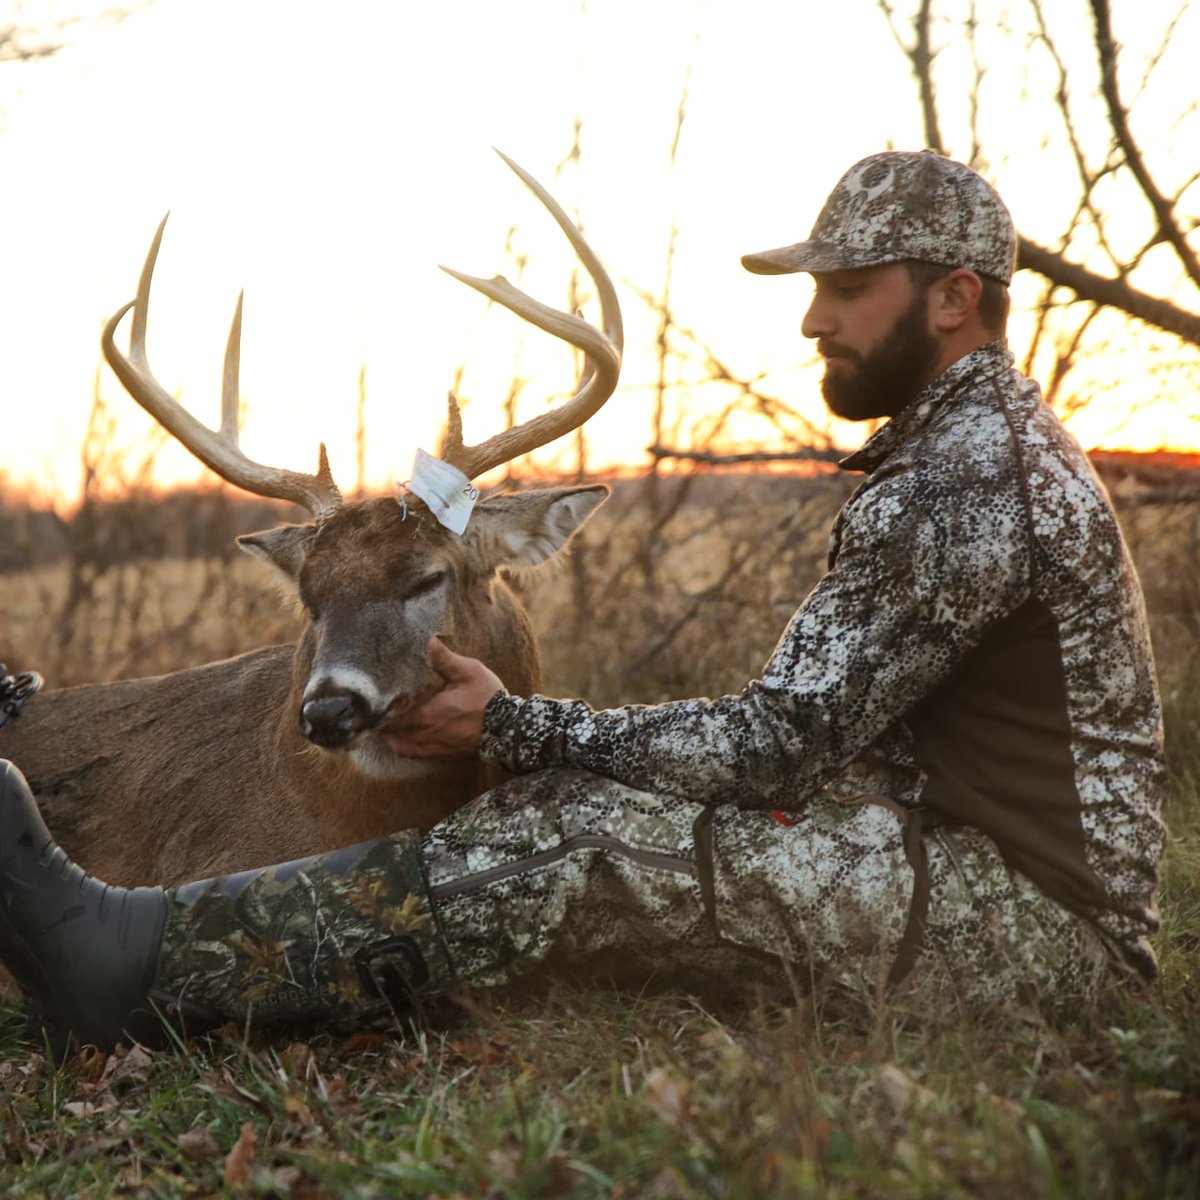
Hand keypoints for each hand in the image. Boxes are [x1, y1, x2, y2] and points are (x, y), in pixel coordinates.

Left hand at [384, 637, 503, 758]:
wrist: (507, 730)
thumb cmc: (488, 699)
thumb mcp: (469, 672)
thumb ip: (444, 659)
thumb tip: (427, 640)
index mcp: (427, 712)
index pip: (391, 711)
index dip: (378, 704)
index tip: (370, 695)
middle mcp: (423, 732)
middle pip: (389, 728)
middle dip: (380, 717)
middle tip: (372, 705)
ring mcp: (430, 746)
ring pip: (397, 742)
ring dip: (387, 732)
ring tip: (381, 719)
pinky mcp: (438, 754)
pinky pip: (410, 753)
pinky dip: (399, 745)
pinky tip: (397, 737)